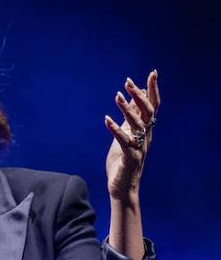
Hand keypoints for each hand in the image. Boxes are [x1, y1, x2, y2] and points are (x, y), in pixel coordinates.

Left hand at [104, 70, 158, 199]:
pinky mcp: (129, 158)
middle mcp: (146, 137)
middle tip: (128, 82)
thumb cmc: (123, 160)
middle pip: (148, 112)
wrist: (122, 187)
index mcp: (146, 130)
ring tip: (117, 97)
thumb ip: (131, 118)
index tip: (152, 73)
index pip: (153, 106)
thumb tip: (135, 98)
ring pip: (137, 125)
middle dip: (140, 96)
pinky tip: (106, 120)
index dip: (153, 90)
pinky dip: (115, 130)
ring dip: (127, 110)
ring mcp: (139, 147)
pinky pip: (124, 142)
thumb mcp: (127, 135)